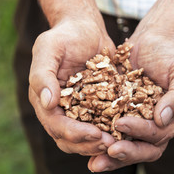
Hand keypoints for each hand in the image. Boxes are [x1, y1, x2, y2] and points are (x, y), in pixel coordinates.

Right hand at [28, 19, 115, 155]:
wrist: (86, 29)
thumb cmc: (64, 36)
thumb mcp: (48, 49)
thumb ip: (42, 75)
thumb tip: (47, 103)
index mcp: (46, 100)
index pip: (56, 125)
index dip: (74, 133)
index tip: (94, 134)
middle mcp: (62, 109)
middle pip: (71, 138)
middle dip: (89, 144)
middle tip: (111, 144)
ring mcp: (81, 109)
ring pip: (88, 136)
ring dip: (103, 142)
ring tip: (121, 141)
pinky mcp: (98, 104)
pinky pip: (105, 121)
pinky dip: (115, 128)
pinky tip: (130, 129)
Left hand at [87, 26, 173, 170]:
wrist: (152, 41)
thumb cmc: (172, 54)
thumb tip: (162, 120)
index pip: (160, 134)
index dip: (142, 133)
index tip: (122, 123)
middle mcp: (159, 126)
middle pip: (145, 148)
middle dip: (127, 152)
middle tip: (109, 150)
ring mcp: (140, 122)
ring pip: (127, 145)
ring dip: (111, 156)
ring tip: (94, 162)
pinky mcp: (122, 114)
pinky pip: (111, 131)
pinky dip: (100, 139)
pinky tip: (85, 143)